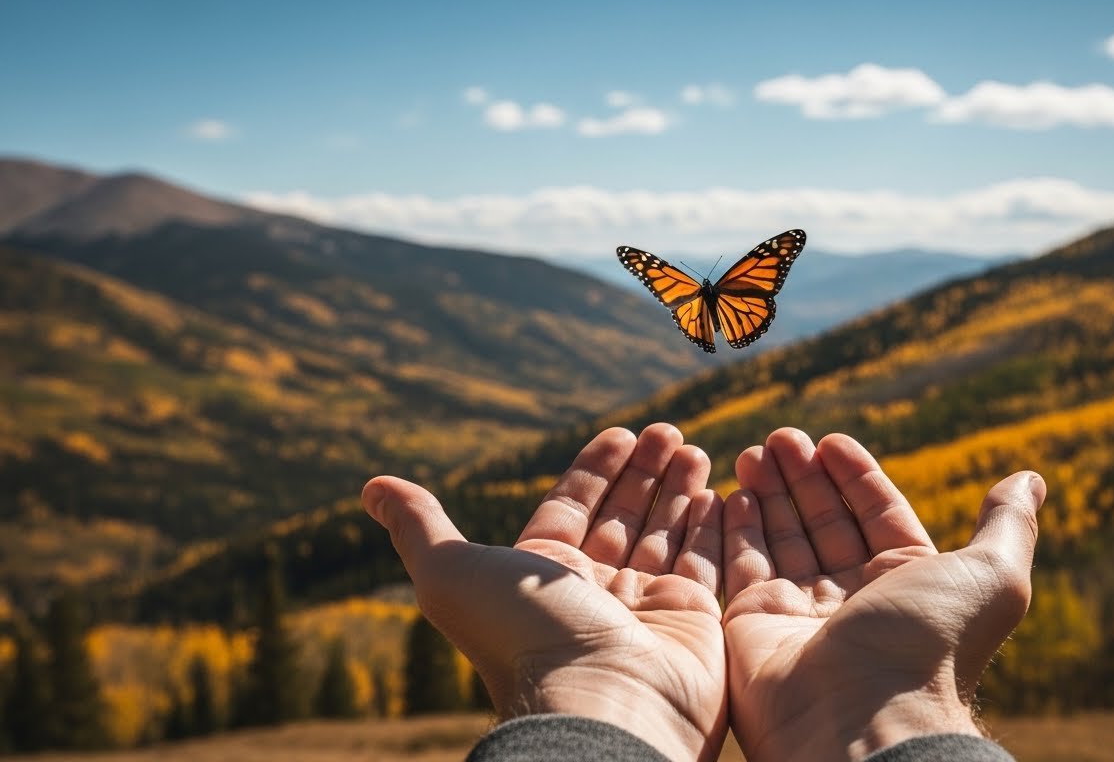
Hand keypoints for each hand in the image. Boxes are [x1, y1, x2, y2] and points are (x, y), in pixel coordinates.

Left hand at [362, 423, 726, 761]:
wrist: (602, 705)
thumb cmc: (525, 638)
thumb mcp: (453, 572)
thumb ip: (420, 526)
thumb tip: (372, 487)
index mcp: (542, 576)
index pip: (574, 507)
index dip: (596, 470)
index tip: (623, 432)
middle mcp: (594, 592)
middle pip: (623, 516)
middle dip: (645, 471)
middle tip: (670, 430)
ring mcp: (646, 608)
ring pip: (665, 535)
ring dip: (680, 489)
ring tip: (696, 446)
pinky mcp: (693, 622)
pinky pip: (705, 562)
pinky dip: (712, 527)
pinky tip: (719, 492)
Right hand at [722, 428, 1044, 761]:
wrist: (862, 716)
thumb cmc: (929, 643)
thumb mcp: (991, 575)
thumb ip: (1007, 525)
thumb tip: (1031, 479)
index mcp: (908, 584)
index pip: (877, 516)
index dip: (856, 477)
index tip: (830, 441)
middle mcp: (854, 599)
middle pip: (825, 523)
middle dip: (804, 477)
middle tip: (780, 437)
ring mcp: (800, 613)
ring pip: (782, 540)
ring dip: (769, 493)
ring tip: (755, 450)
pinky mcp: (754, 626)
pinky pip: (743, 567)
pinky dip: (737, 530)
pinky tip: (732, 494)